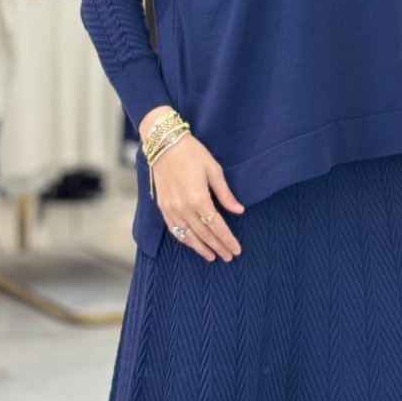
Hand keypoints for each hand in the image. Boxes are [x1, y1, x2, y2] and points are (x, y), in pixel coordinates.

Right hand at [152, 133, 244, 261]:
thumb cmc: (192, 153)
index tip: (236, 250)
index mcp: (198, 198)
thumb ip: (225, 194)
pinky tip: (193, 244)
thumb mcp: (214, 170)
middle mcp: (183, 207)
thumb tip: (239, 210)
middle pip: (204, 234)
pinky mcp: (162, 207)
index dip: (227, 239)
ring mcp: (171, 209)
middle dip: (218, 247)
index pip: (217, 226)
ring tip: (212, 257)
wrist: (164, 143)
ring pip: (188, 236)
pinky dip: (185, 240)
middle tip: (228, 257)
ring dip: (201, 248)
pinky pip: (174, 229)